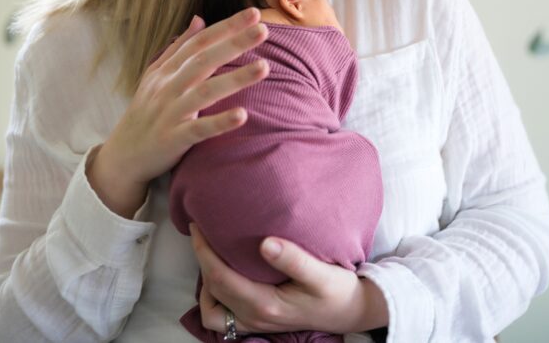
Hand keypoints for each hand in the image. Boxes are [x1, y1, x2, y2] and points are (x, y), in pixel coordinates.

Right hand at [102, 7, 269, 186]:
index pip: (200, 42)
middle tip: (264, 30)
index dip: (226, 27)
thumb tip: (199, 18)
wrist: (123, 155)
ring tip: (265, 67)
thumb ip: (179, 48)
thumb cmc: (146, 112)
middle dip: (234, 43)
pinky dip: (220, 122)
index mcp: (167, 70)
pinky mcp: (174, 139)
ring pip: (205, 92)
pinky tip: (242, 115)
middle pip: (204, 60)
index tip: (254, 14)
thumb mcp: (156, 75)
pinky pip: (199, 129)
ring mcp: (171, 112)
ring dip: (235, 78)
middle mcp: (168, 87)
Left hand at [189, 223, 385, 334]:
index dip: (203, 251)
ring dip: (206, 283)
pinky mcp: (260, 322)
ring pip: (213, 310)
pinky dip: (217, 298)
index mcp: (265, 304)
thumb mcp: (321, 273)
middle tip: (201, 231)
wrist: (351, 311)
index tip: (197, 226)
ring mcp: (256, 323)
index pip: (220, 277)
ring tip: (212, 255)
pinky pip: (225, 316)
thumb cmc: (338, 290)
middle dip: (201, 259)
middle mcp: (256, 317)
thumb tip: (264, 243)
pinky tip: (226, 276)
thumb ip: (294, 259)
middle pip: (212, 290)